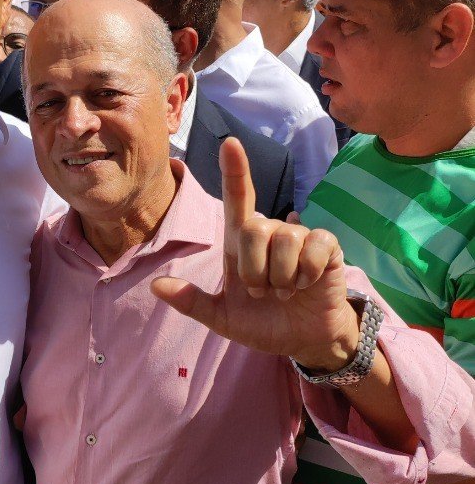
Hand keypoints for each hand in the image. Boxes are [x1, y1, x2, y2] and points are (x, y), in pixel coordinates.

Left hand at [151, 139, 359, 368]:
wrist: (304, 340)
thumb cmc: (263, 323)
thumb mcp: (222, 318)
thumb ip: (192, 302)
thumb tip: (156, 286)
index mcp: (241, 244)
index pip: (238, 198)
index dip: (234, 170)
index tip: (230, 143)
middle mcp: (269, 232)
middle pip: (253, 228)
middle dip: (255, 272)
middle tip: (263, 292)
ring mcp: (299, 236)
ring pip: (285, 238)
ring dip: (281, 277)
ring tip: (285, 291)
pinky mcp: (327, 246)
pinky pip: (315, 247)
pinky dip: (307, 273)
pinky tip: (307, 284)